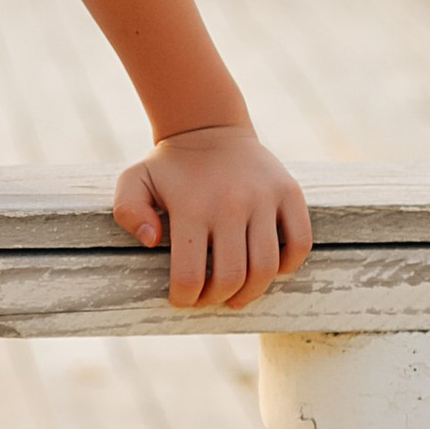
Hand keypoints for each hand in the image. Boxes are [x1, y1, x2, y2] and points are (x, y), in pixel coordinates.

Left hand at [114, 125, 311, 311]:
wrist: (208, 127)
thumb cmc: (170, 166)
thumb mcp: (134, 181)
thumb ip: (128, 211)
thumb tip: (151, 240)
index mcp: (191, 206)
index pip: (190, 274)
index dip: (186, 298)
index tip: (182, 300)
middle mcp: (230, 203)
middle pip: (231, 277)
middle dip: (216, 299)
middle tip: (208, 299)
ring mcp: (264, 197)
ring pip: (267, 267)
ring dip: (251, 292)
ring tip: (237, 295)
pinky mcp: (289, 192)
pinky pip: (300, 242)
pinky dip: (289, 266)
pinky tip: (269, 269)